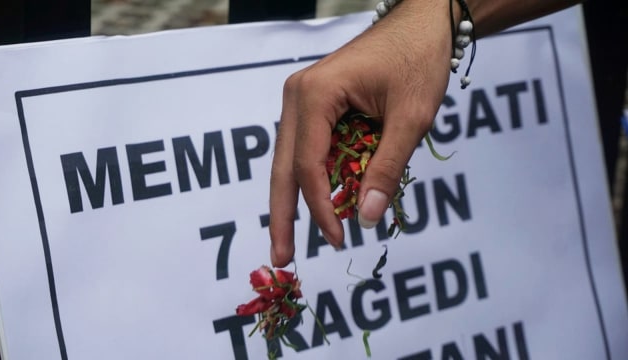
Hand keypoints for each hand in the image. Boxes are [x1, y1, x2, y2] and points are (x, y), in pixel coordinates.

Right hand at [269, 0, 455, 266]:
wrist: (424, 24)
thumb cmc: (418, 60)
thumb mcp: (410, 118)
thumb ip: (387, 168)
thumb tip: (366, 217)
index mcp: (314, 95)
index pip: (306, 165)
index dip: (320, 207)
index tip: (338, 238)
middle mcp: (297, 97)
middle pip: (283, 167)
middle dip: (283, 215)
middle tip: (280, 258)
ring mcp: (302, 99)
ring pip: (291, 161)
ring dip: (297, 199)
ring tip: (293, 240)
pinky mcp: (314, 105)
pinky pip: (309, 149)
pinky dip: (316, 178)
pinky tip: (323, 204)